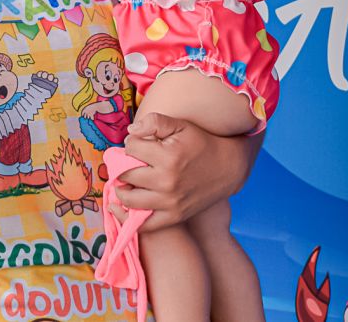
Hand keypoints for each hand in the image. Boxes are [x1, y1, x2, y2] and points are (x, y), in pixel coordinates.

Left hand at [113, 112, 255, 229]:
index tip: (137, 143)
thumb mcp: (182, 126)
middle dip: (121, 166)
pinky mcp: (173, 217)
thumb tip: (130, 131)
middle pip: (126, 175)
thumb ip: (155, 122)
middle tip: (125, 162)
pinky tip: (121, 207)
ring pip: (129, 200)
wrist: (228, 168)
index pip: (131, 148)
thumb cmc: (202, 144)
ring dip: (120, 190)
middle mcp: (167, 182)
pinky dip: (127, 216)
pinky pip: (142, 225)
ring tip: (124, 182)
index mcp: (168, 156)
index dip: (130, 143)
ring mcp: (170, 202)